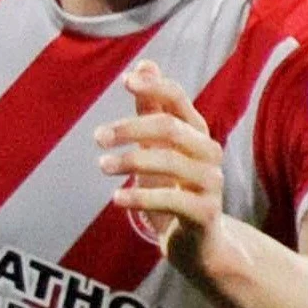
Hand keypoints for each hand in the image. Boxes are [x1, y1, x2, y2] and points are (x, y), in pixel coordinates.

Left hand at [98, 60, 230, 281]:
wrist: (197, 243)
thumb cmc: (173, 188)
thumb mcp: (159, 148)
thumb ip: (151, 110)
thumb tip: (143, 64)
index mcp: (197, 132)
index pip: (179, 99)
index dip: (155, 87)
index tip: (125, 80)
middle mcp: (208, 152)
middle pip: (170, 128)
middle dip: (131, 128)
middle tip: (97, 137)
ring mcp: (210, 182)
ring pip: (171, 162)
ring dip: (131, 161)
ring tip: (102, 165)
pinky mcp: (205, 212)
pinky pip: (173, 200)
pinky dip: (141, 197)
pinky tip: (116, 199)